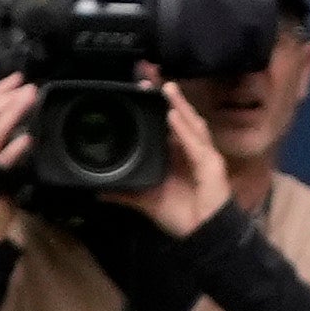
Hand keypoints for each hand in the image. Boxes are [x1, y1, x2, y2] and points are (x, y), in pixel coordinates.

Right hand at [0, 74, 36, 245]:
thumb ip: (2, 140)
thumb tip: (20, 119)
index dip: (0, 90)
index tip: (18, 77)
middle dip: (7, 97)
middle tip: (29, 86)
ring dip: (12, 113)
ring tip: (29, 99)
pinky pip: (2, 162)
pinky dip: (14, 150)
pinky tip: (27, 140)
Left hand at [103, 83, 231, 237]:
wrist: (203, 236)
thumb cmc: (181, 217)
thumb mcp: (146, 201)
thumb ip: (124, 193)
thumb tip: (98, 192)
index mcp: (179, 155)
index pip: (169, 123)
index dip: (158, 104)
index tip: (142, 85)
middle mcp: (192, 151)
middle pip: (181, 116)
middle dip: (168, 95)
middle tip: (150, 74)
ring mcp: (204, 156)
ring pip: (191, 124)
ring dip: (179, 105)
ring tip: (165, 87)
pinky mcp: (211, 165)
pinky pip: (196, 143)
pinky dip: (184, 128)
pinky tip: (173, 115)